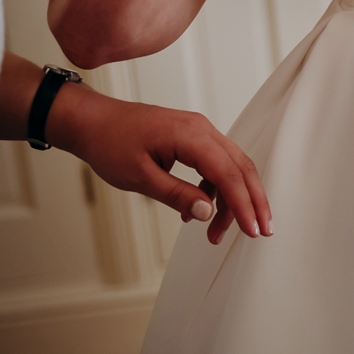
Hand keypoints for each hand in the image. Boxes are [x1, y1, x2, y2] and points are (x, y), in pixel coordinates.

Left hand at [48, 84, 271, 244]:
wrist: (92, 121)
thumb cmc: (109, 143)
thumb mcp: (139, 177)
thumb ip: (177, 195)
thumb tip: (207, 213)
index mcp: (191, 135)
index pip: (229, 174)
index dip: (244, 205)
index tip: (253, 230)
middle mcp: (202, 129)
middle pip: (242, 168)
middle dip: (254, 202)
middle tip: (261, 232)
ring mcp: (200, 131)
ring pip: (232, 167)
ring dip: (234, 199)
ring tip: (218, 231)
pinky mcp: (194, 138)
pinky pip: (217, 164)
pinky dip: (217, 189)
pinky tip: (201, 209)